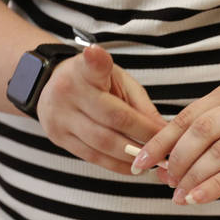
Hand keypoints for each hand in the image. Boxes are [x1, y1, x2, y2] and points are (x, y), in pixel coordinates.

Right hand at [37, 44, 164, 173]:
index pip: (92, 68)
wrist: (52, 87)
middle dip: (143, 137)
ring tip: (154, 161)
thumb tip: (165, 131)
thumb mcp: (118, 81)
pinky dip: (117, 165)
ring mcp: (59, 117)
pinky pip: (92, 157)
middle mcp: (66, 92)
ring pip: (102, 144)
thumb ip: (141, 104)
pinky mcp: (58, 138)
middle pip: (110, 119)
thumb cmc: (96, 82)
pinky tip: (134, 167)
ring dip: (132, 156)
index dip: (95, 61)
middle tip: (167, 148)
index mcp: (82, 71)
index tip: (95, 52)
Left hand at [133, 83, 219, 203]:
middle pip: (203, 132)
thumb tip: (159, 170)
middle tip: (168, 182)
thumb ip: (195, 146)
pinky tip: (198, 198)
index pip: (186, 118)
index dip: (160, 142)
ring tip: (180, 196)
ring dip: (195, 178)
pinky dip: (214, 188)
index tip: (140, 162)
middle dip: (179, 160)